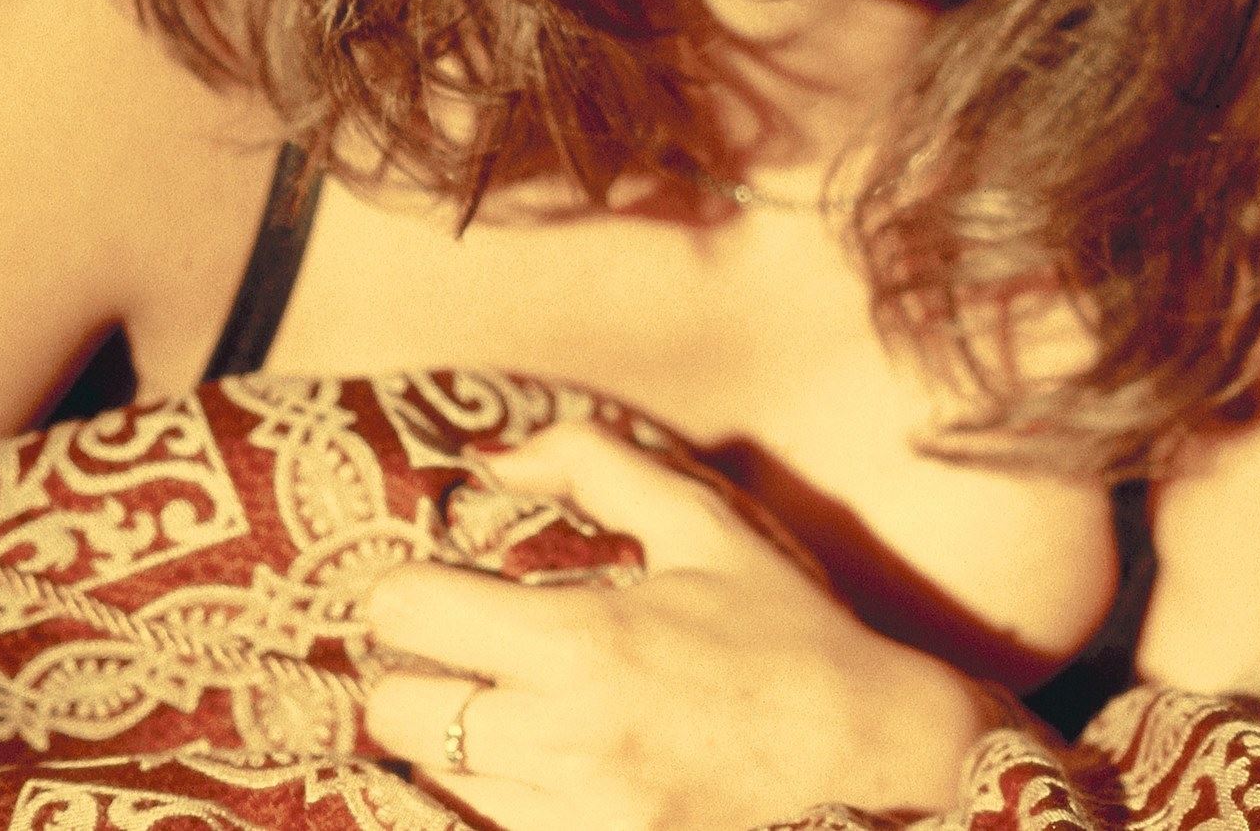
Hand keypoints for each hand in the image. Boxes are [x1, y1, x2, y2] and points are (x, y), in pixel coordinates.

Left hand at [362, 422, 1007, 830]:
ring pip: (433, 774)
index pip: (407, 614)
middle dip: (414, 672)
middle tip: (459, 653)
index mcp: (584, 639)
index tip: (431, 590)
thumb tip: (489, 464)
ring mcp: (574, 813)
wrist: (865, 750)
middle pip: (393, 710)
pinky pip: (490, 820)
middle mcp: (565, 734)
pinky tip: (550, 758)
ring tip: (513, 707)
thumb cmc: (782, 630)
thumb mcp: (700, 526)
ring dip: (455, 736)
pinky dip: (500, 787)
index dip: (403, 593)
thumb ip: (592, 466)